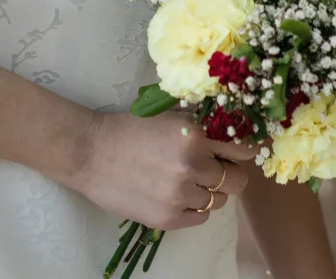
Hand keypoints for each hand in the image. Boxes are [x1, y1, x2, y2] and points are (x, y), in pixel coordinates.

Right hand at [68, 110, 255, 230]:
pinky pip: (201, 217)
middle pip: (237, 180)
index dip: (242, 151)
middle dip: (230, 173)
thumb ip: (204, 126)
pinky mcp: (168, 219)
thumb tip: (237, 134)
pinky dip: (195, 208)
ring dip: (210, 191)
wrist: (92, 153)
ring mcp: (180, 196)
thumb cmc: (132, 129)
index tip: (237, 151)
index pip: (243, 149)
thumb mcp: (172, 116)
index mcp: (195, 135)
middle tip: (214, 168)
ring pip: (219, 200)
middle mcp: (192, 166)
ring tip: (188, 179)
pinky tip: (178, 194)